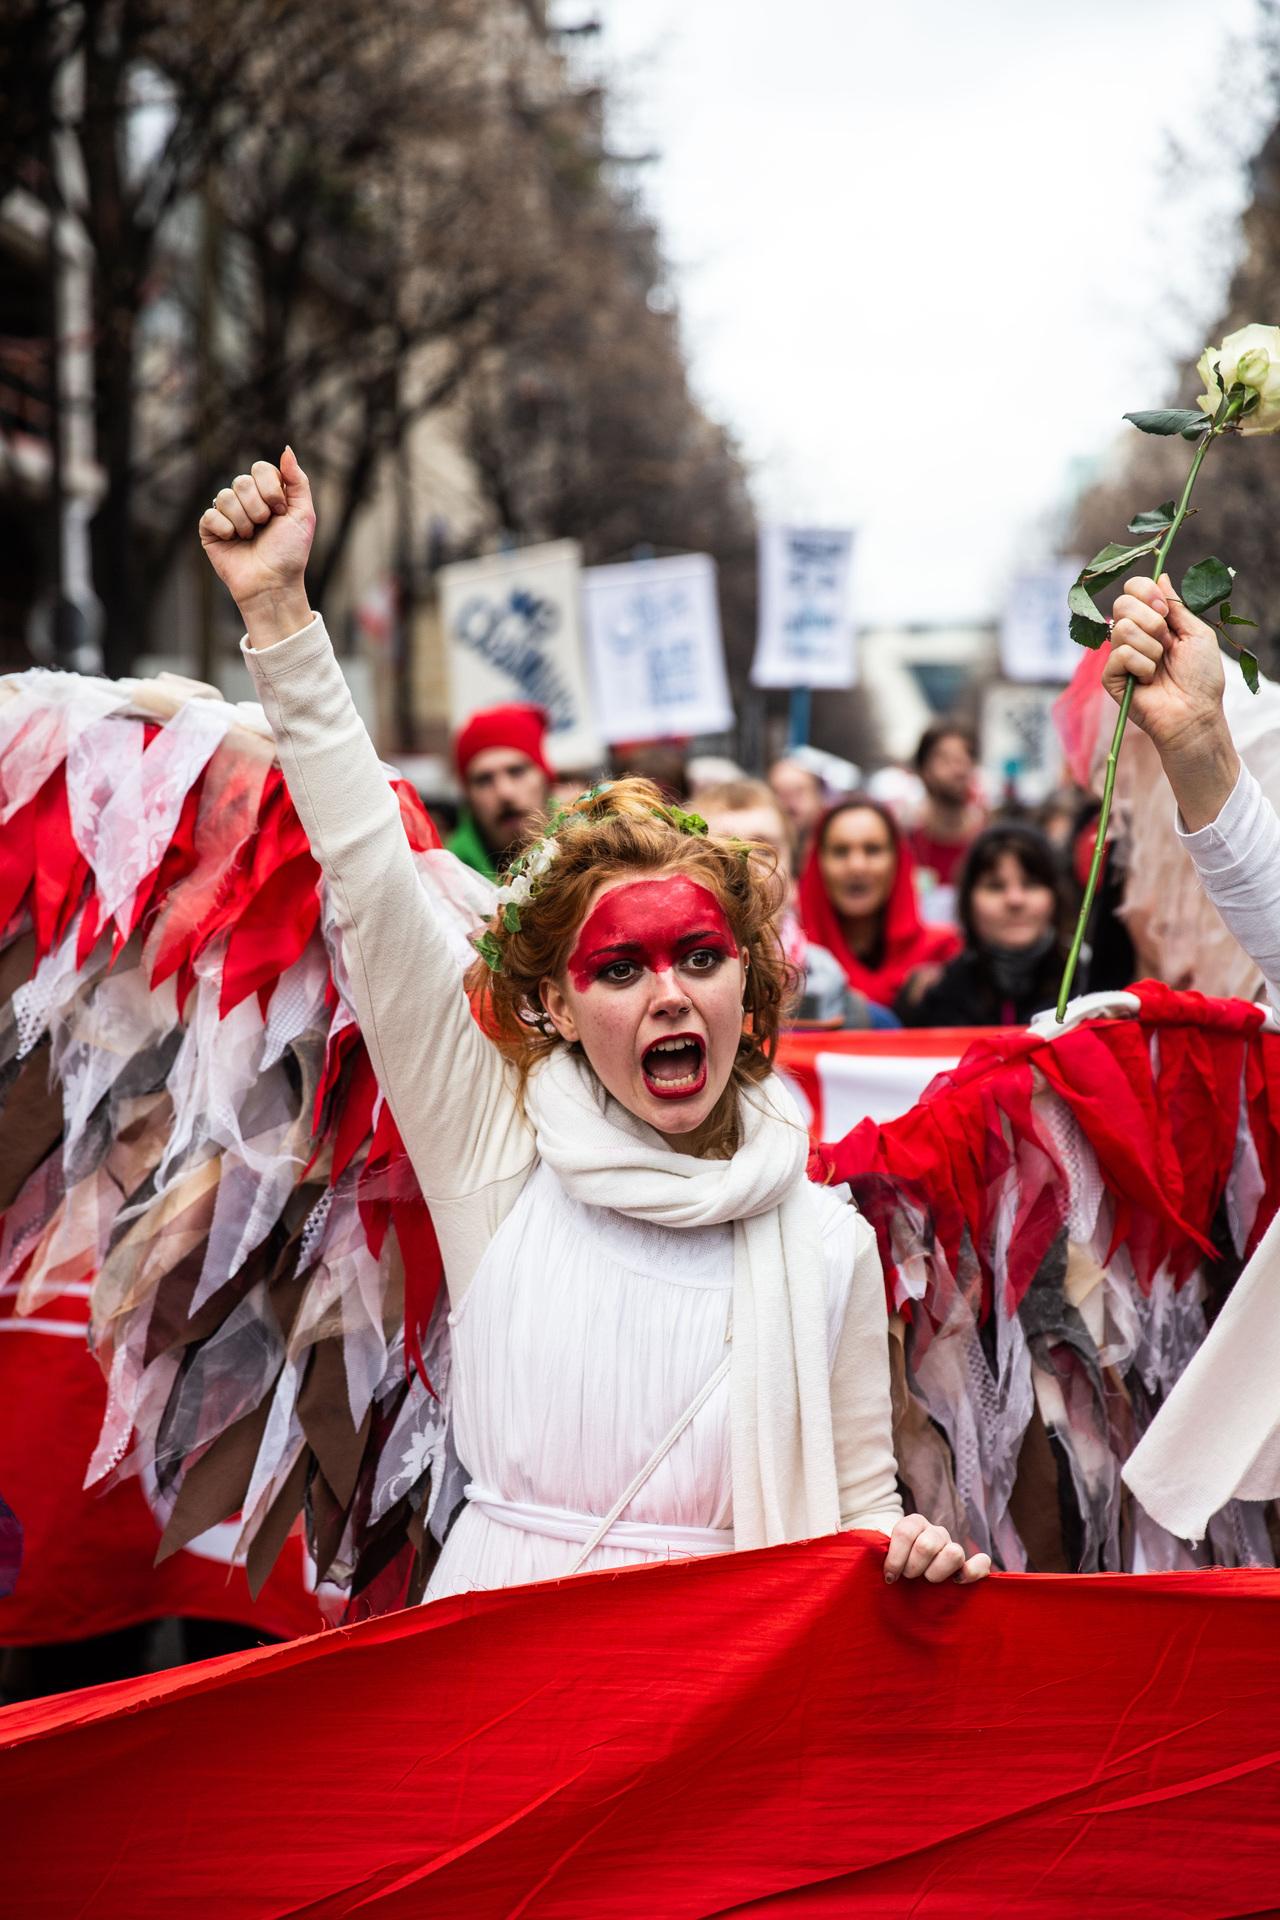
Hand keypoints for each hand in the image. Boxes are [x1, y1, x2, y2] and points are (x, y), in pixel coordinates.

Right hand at [198, 447, 315, 646]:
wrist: (272, 583)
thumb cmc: (290, 553)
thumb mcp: (304, 514)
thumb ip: (298, 480)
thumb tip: (287, 449)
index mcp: (267, 493)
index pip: (260, 468)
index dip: (271, 489)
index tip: (280, 512)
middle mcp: (246, 501)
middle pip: (242, 481)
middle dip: (258, 508)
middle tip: (265, 527)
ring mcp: (226, 514)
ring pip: (225, 496)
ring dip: (244, 521)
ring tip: (250, 538)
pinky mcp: (210, 529)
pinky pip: (210, 514)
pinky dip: (226, 529)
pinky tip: (233, 541)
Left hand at [884, 1513, 989, 1584]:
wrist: (909, 1569)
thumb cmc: (893, 1563)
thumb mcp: (881, 1553)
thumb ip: (876, 1551)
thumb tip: (873, 1562)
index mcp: (914, 1523)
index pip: (905, 1532)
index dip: (895, 1557)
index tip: (889, 1576)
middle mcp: (935, 1532)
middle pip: (927, 1545)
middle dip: (914, 1568)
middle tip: (909, 1577)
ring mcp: (953, 1546)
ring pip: (953, 1553)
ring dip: (937, 1572)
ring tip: (928, 1579)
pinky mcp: (969, 1564)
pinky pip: (982, 1562)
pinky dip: (972, 1572)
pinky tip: (957, 1581)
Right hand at [1105, 573, 1240, 829]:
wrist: (1195, 712)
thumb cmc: (1202, 677)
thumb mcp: (1196, 633)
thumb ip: (1176, 606)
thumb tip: (1161, 576)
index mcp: (1152, 622)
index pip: (1131, 590)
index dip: (1144, 592)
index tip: (1164, 609)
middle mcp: (1133, 635)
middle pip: (1121, 603)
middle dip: (1150, 620)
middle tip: (1165, 641)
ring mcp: (1120, 656)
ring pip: (1122, 628)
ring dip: (1150, 647)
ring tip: (1160, 665)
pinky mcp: (1111, 677)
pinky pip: (1120, 654)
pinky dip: (1141, 665)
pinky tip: (1149, 679)